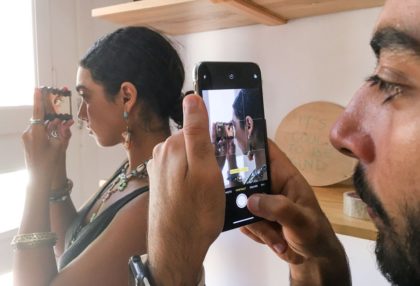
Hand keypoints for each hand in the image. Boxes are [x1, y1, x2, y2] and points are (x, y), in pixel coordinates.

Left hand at [22, 88, 72, 180]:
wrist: (37, 177)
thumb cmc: (49, 163)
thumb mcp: (59, 147)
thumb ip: (62, 133)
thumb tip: (65, 122)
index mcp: (37, 133)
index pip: (38, 113)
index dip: (38, 100)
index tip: (38, 89)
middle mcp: (29, 133)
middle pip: (41, 118)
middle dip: (50, 113)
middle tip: (57, 106)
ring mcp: (27, 137)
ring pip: (40, 125)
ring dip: (49, 124)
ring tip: (59, 127)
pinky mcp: (27, 141)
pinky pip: (38, 131)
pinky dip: (46, 130)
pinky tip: (53, 135)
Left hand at [147, 94, 224, 285]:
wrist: (176, 249)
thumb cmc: (195, 213)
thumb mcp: (204, 170)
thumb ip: (197, 133)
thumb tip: (191, 98)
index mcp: (171, 146)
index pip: (198, 126)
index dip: (216, 140)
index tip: (224, 158)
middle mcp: (160, 154)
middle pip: (192, 141)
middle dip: (208, 154)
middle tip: (219, 177)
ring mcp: (158, 170)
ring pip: (188, 157)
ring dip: (201, 168)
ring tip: (209, 189)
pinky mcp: (160, 183)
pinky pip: (182, 171)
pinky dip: (192, 178)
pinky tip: (198, 194)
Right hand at [240, 140, 350, 285]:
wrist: (314, 259)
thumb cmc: (315, 233)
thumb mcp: (302, 220)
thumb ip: (279, 208)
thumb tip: (251, 201)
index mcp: (284, 175)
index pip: (266, 149)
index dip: (248, 141)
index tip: (228, 143)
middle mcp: (269, 184)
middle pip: (243, 175)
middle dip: (241, 194)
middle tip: (248, 210)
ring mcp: (260, 201)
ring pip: (240, 203)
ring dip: (254, 224)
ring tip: (275, 237)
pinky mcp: (254, 217)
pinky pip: (241, 220)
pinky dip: (254, 233)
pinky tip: (272, 240)